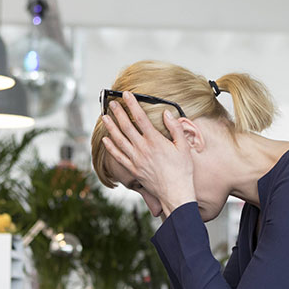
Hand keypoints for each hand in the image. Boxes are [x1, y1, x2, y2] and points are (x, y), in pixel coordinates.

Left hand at [101, 92, 196, 216]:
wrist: (176, 193)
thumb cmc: (182, 171)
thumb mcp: (184, 147)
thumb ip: (175, 128)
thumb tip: (166, 114)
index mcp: (155, 141)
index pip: (140, 118)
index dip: (132, 105)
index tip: (126, 95)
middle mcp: (143, 149)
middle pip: (126, 127)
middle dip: (118, 113)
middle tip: (112, 103)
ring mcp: (136, 160)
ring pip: (119, 140)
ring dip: (111, 127)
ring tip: (104, 117)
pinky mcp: (133, 170)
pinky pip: (118, 157)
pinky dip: (111, 147)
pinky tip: (105, 140)